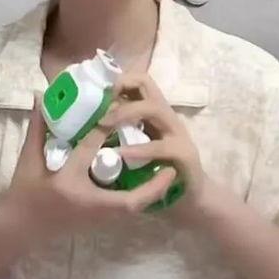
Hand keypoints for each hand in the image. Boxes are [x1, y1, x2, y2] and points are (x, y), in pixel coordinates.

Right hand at [4, 94, 176, 244]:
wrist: (21, 228)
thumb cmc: (24, 191)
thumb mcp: (28, 157)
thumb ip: (38, 126)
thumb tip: (40, 95)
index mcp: (67, 180)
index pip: (90, 150)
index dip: (105, 128)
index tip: (118, 108)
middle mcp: (87, 202)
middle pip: (129, 201)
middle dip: (153, 188)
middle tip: (171, 166)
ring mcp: (95, 216)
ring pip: (131, 208)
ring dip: (151, 193)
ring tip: (167, 171)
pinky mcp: (98, 221)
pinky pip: (126, 211)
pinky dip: (141, 198)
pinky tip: (149, 183)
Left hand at [102, 72, 210, 224]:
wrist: (192, 199)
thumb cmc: (159, 170)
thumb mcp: (138, 144)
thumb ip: (122, 130)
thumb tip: (86, 122)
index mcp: (155, 111)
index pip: (139, 80)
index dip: (118, 79)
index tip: (96, 89)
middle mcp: (167, 115)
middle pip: (146, 84)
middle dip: (120, 87)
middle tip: (98, 103)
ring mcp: (177, 133)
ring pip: (153, 108)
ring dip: (125, 112)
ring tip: (103, 123)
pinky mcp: (184, 154)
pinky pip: (160, 146)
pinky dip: (139, 149)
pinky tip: (121, 154)